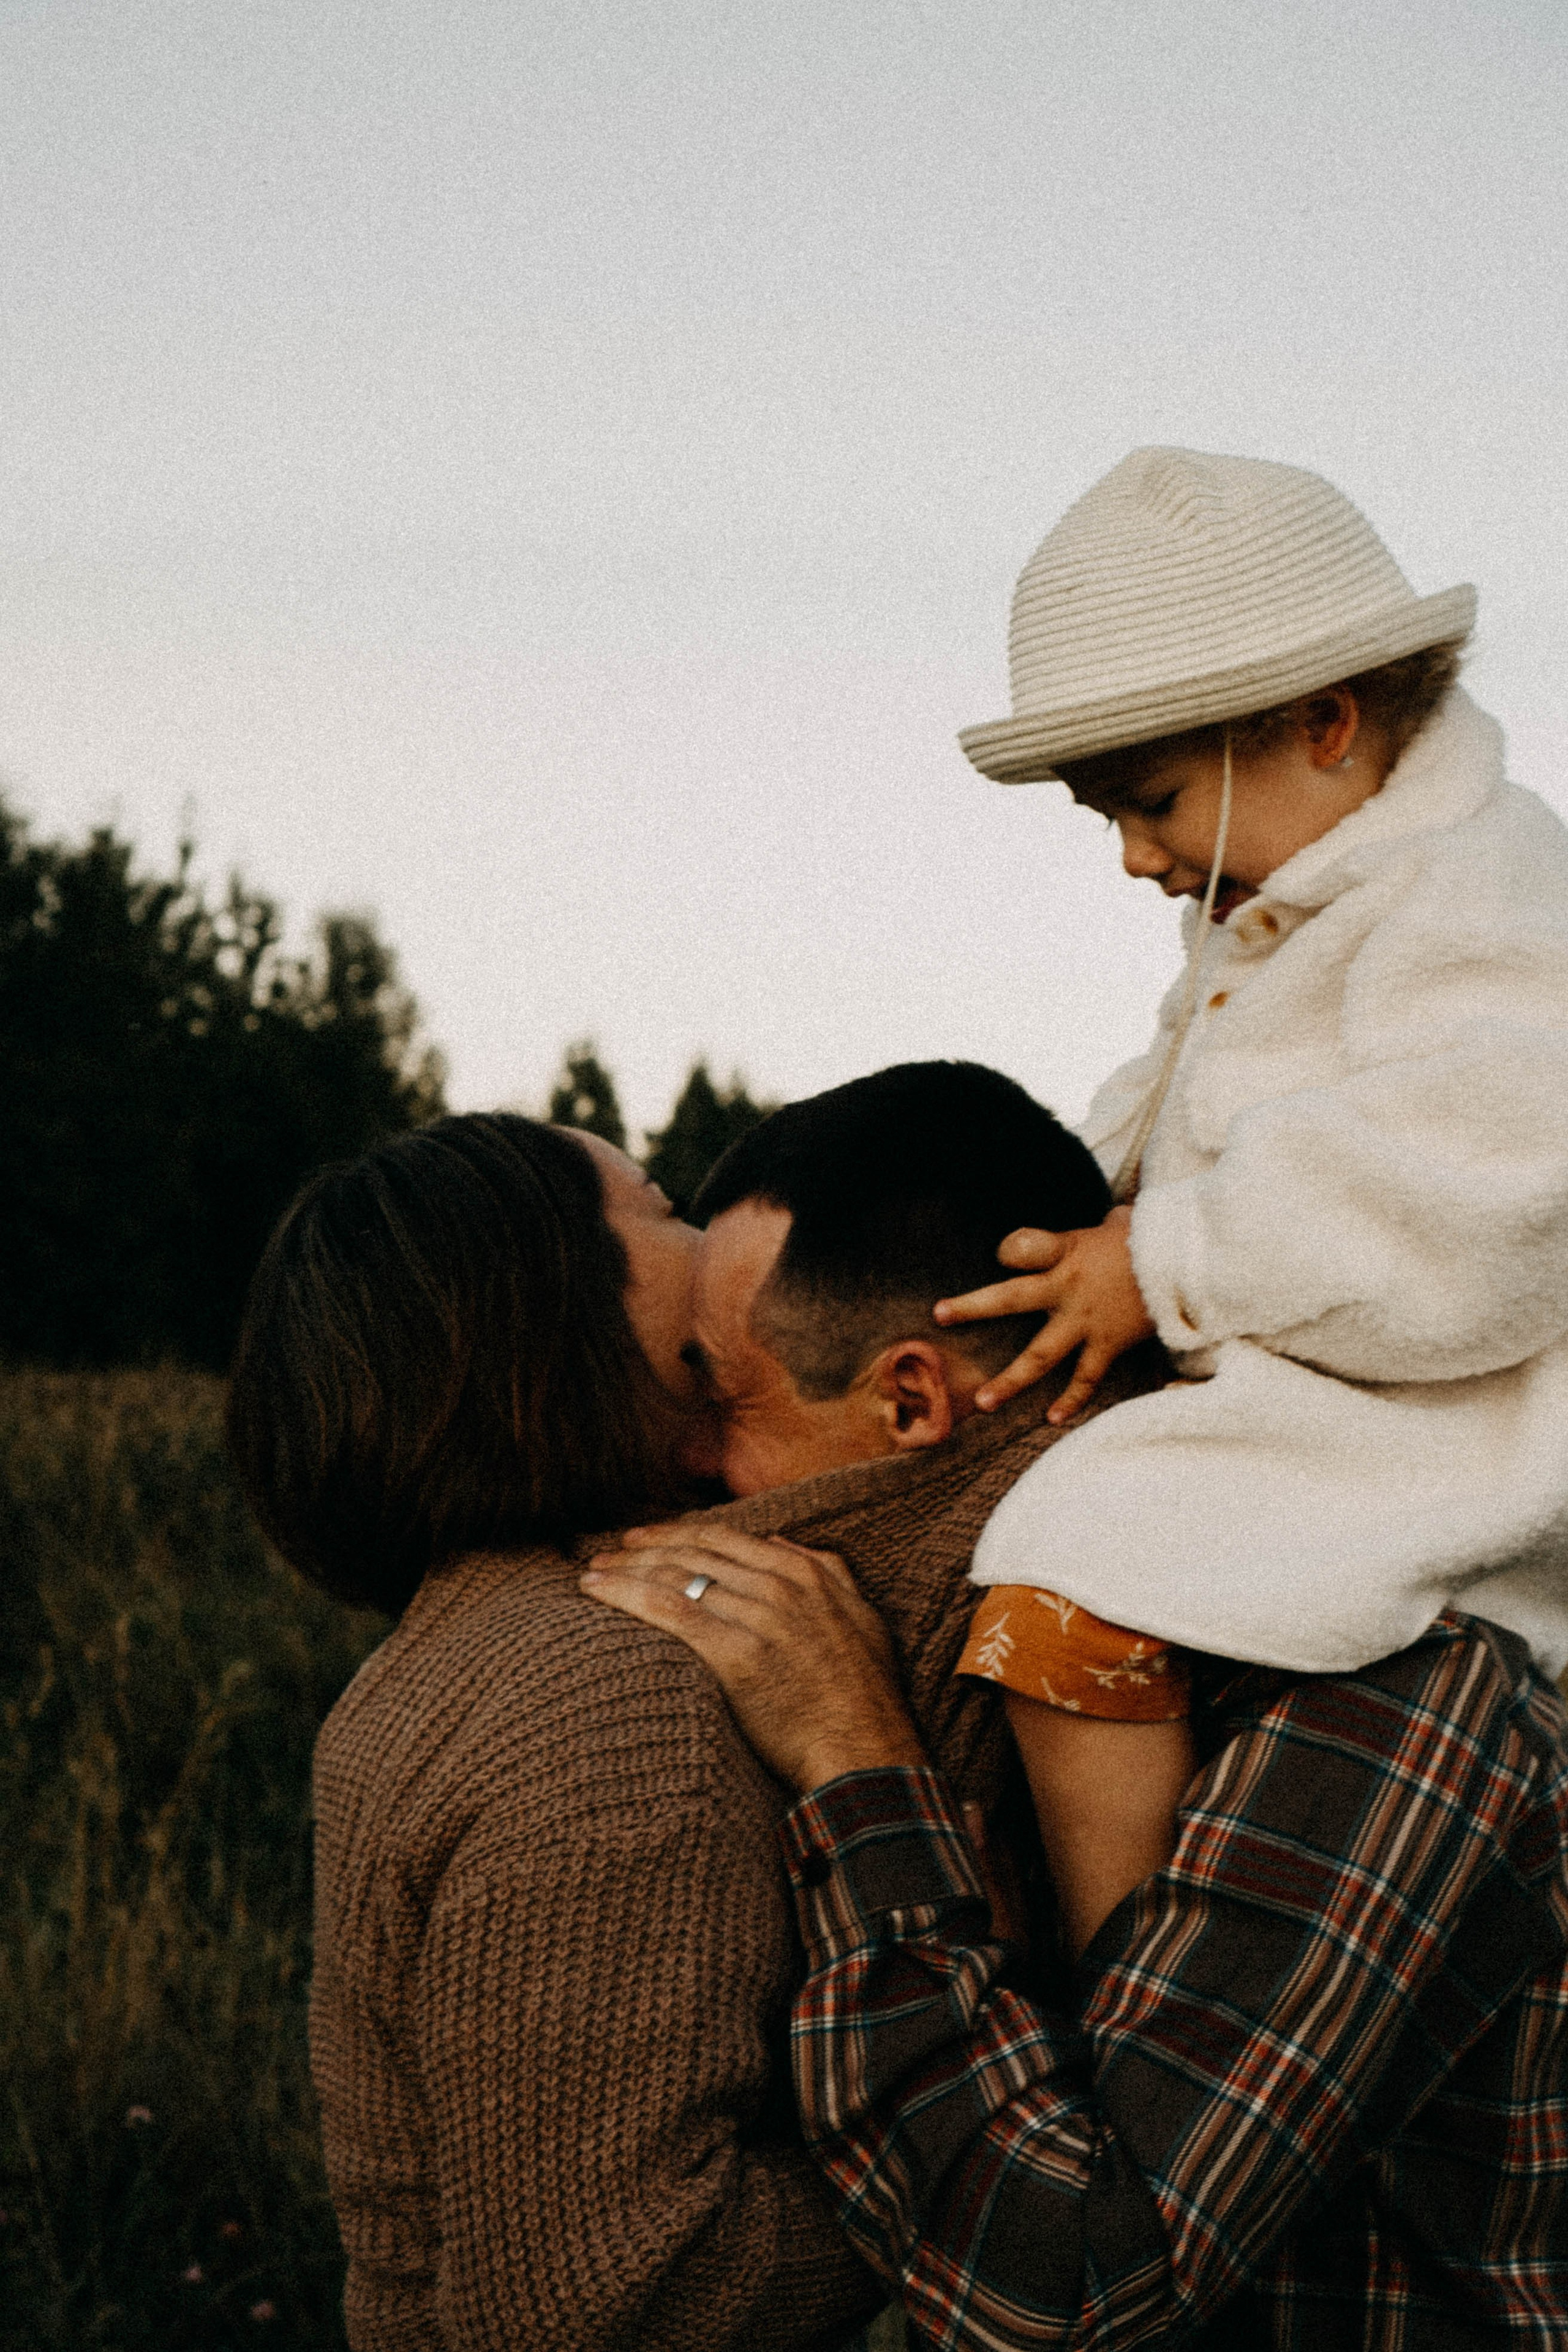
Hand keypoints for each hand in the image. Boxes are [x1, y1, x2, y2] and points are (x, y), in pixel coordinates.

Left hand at [580, 1525, 926, 1793]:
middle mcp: (778, 1585)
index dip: (677, 1534)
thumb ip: (829, 1569)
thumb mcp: (862, 1617)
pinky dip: (625, 1594)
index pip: (723, 1539)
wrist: (865, 1750)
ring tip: (592, 1573)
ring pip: (675, 1576)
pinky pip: (669, 1611)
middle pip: (692, 1553)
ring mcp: (757, 1617)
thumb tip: (783, 1540)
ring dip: (625, 1569)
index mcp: (804, 1571)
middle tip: (606, 1551)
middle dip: (643, 1548)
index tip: (644, 1538)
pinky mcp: (734, 1654)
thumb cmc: (865, 1694)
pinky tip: (595, 1591)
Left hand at [933, 1206, 1154, 1421]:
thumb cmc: (1151, 1241)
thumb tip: (1107, 1223)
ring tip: (984, 1404)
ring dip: (1011, 1380)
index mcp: (1067, 1252)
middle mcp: (1068, 1288)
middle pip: (1011, 1297)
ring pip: (1040, 1355)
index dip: (1008, 1250)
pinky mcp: (1108, 1344)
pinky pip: (1085, 1378)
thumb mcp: (1116, 1224)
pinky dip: (1070, 1400)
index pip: (1022, 1247)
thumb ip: (1094, 1231)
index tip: (1000, 1255)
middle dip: (973, 1308)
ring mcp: (1086, 1320)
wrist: (1190, 1264)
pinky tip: (1051, 1418)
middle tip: (941, 1316)